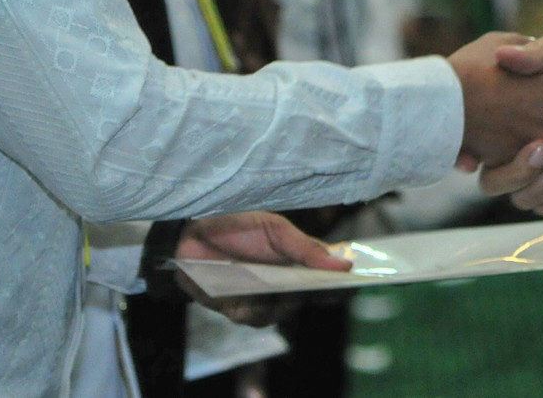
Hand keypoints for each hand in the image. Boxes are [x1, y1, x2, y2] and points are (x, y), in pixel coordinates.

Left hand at [172, 211, 349, 323]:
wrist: (189, 232)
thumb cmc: (236, 225)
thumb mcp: (275, 230)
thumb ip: (306, 248)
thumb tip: (343, 264)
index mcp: (295, 261)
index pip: (324, 279)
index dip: (340, 286)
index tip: (353, 285)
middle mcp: (281, 284)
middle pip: (304, 300)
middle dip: (304, 295)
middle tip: (299, 284)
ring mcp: (259, 299)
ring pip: (279, 313)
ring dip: (273, 302)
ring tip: (261, 286)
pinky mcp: (236, 309)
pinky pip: (253, 318)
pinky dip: (251, 307)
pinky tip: (242, 295)